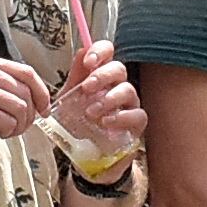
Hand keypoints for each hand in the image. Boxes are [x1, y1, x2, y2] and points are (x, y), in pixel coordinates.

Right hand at [0, 56, 51, 142]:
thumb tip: (28, 98)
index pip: (28, 72)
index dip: (42, 92)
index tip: (44, 108)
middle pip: (27, 92)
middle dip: (30, 115)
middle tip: (20, 126)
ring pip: (20, 108)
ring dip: (18, 125)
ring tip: (4, 129)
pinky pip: (7, 121)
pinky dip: (5, 131)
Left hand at [48, 36, 145, 159]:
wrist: (85, 155)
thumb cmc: (79, 123)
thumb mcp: (69, 99)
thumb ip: (74, 77)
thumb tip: (81, 53)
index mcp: (101, 76)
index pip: (108, 52)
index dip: (100, 51)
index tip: (88, 62)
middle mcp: (117, 86)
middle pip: (119, 68)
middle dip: (102, 75)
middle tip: (86, 88)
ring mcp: (129, 104)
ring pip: (128, 90)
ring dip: (108, 99)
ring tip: (91, 113)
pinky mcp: (136, 124)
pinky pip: (137, 115)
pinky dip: (121, 118)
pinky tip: (106, 123)